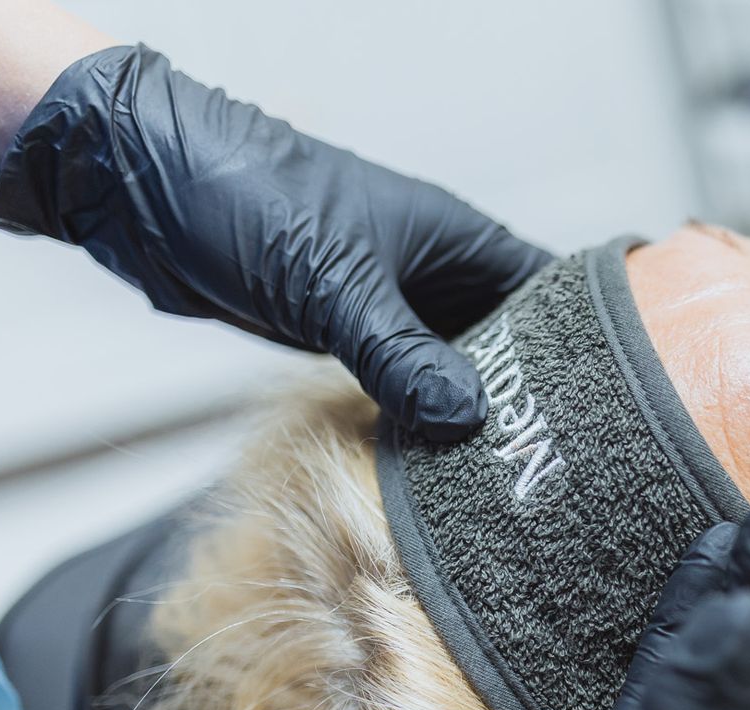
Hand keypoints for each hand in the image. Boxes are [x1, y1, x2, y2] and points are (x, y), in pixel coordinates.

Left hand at [0, 45, 547, 440]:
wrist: (139, 186)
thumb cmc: (241, 194)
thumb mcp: (333, 282)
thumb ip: (401, 353)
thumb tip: (466, 417)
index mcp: (455, 241)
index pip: (553, 297)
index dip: (590, 349)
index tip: (611, 411)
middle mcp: (434, 275)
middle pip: (511, 347)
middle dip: (531, 401)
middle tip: (557, 468)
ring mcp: (391, 308)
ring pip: (454, 373)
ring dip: (469, 419)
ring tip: (504, 483)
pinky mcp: (347, 336)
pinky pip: (402, 386)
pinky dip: (417, 421)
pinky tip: (433, 468)